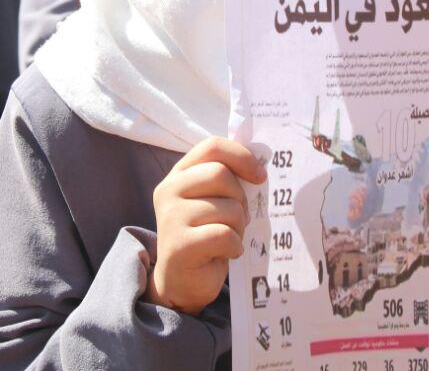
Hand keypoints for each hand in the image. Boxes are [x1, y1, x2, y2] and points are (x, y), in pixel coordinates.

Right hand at [147, 137, 265, 314]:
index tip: (260, 176)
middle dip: (241, 199)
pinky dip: (234, 246)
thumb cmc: (204, 235)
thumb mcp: (213, 201)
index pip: (211, 147)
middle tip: (239, 218)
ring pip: (228, 208)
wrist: (181, 281)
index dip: (241, 156)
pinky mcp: (179, 244)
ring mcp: (171, 217)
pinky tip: (224, 253)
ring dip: (238, 227)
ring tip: (227, 238)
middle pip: (220, 174)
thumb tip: (259, 166)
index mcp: (179, 174)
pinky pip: (225, 235)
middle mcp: (169, 190)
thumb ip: (227, 180)